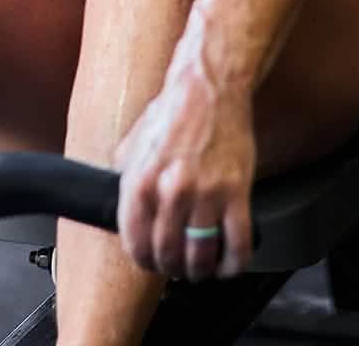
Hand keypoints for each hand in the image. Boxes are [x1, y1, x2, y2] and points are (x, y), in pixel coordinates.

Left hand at [114, 55, 256, 281]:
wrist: (209, 87)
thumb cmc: (173, 112)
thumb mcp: (132, 143)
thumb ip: (124, 177)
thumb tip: (120, 205)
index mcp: (139, 179)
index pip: (135, 242)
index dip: (144, 260)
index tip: (152, 262)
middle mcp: (170, 190)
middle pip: (168, 254)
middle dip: (172, 268)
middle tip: (177, 267)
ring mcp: (205, 193)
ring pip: (201, 256)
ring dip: (200, 271)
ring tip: (201, 268)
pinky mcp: (237, 192)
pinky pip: (238, 243)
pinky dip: (234, 264)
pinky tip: (229, 263)